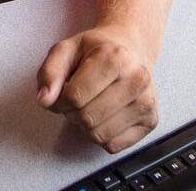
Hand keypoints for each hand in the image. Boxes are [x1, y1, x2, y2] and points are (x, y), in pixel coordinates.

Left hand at [36, 25, 159, 152]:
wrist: (130, 48)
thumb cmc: (97, 50)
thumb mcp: (66, 50)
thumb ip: (49, 72)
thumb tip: (45, 100)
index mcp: (115, 58)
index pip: (74, 97)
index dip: (59, 100)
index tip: (62, 92)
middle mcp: (137, 79)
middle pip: (86, 118)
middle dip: (72, 113)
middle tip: (77, 98)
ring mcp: (146, 102)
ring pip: (99, 135)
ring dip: (86, 126)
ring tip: (92, 104)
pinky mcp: (150, 121)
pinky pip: (113, 146)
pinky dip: (102, 135)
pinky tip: (106, 114)